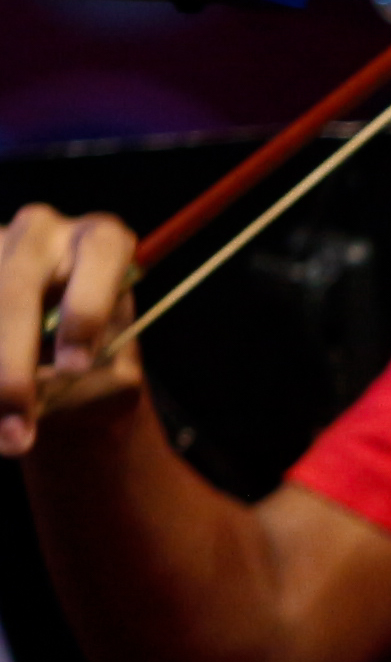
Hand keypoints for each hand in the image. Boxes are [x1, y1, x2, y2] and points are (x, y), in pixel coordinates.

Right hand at [0, 206, 141, 459]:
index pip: (103, 252)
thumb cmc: (95, 370)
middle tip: (19, 411)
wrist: (56, 374)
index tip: (76, 366)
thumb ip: (87, 384)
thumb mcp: (110, 380)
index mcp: (103, 243)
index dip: (87, 306)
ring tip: (4, 430)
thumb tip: (37, 397)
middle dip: (14, 356)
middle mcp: (42, 231)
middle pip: (18, 283)